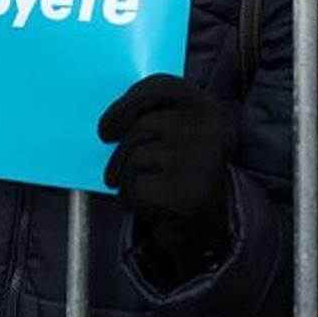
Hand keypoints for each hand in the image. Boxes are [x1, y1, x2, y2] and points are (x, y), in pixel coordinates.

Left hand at [99, 74, 234, 279]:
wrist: (204, 230)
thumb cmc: (182, 179)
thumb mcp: (179, 140)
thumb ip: (157, 119)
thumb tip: (112, 115)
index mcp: (209, 110)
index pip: (162, 86)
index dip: (128, 101)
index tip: (108, 125)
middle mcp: (210, 129)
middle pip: (142, 125)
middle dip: (119, 151)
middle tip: (110, 171)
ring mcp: (200, 159)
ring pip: (136, 157)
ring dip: (126, 179)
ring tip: (141, 191)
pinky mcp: (186, 190)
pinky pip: (136, 185)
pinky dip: (133, 198)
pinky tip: (150, 206)